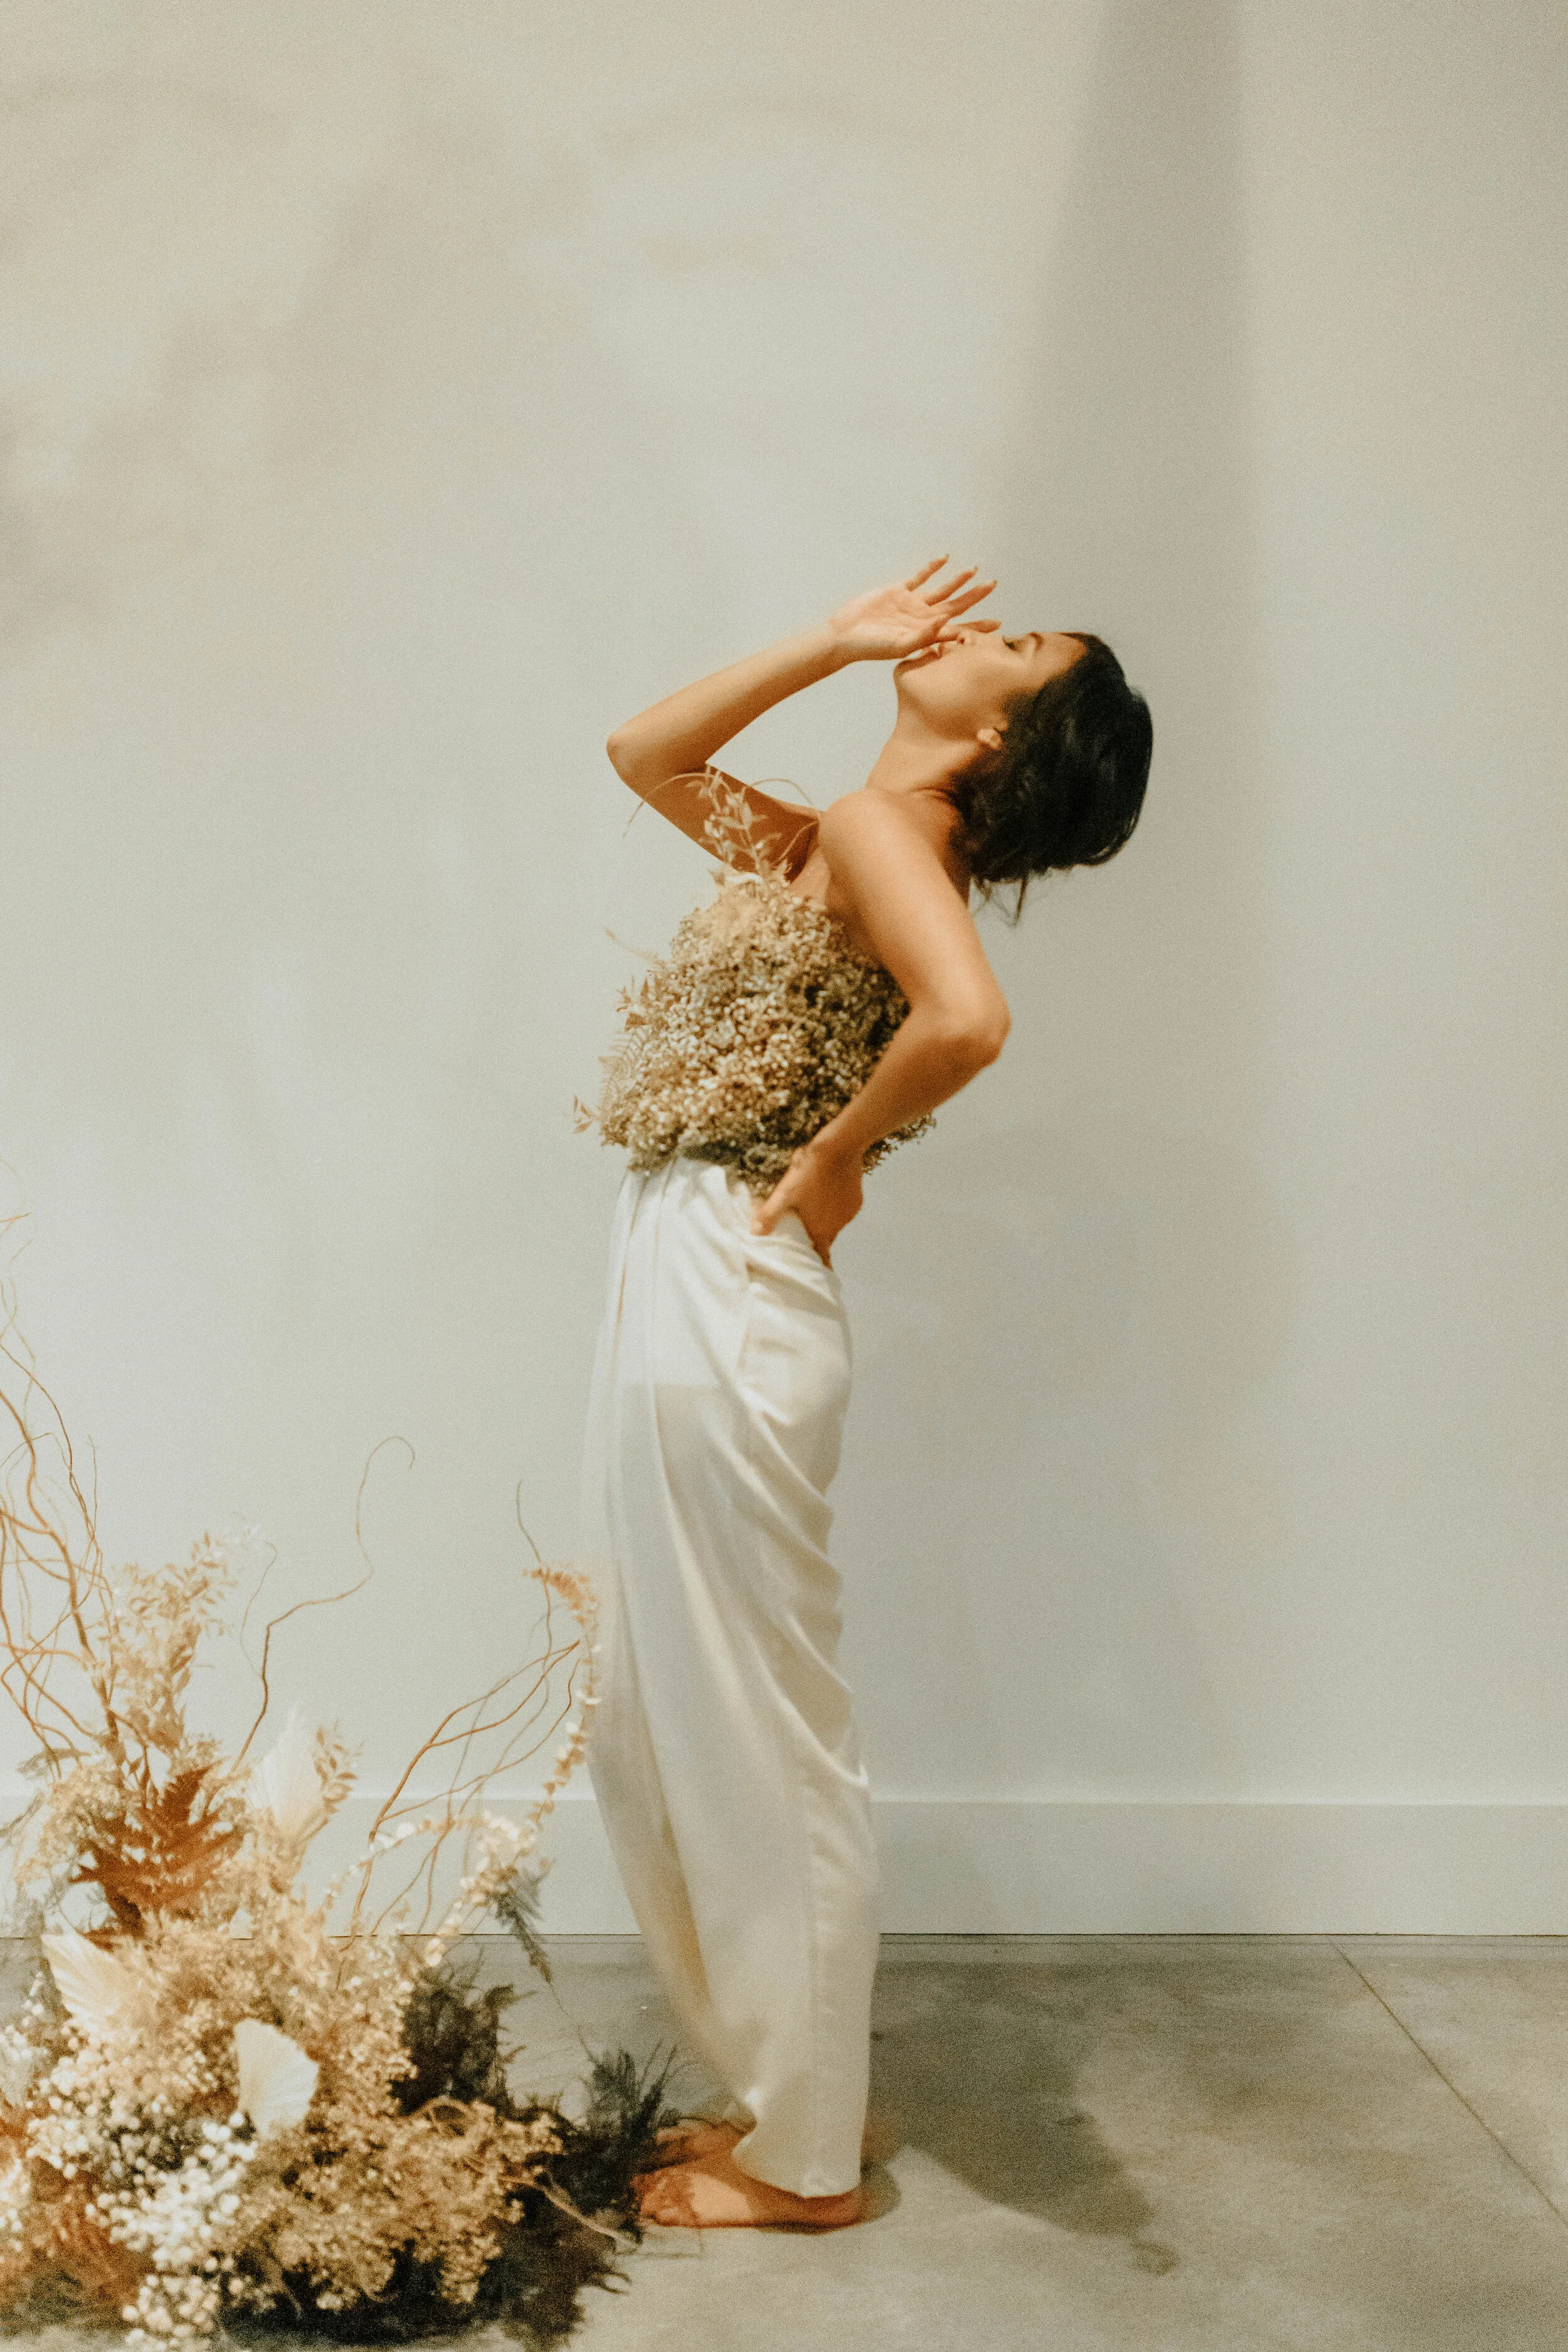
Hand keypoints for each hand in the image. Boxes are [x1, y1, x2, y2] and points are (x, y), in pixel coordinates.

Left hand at [751, 1139, 864, 1267]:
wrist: (840, 1146)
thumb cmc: (809, 1171)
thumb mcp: (784, 1192)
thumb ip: (769, 1214)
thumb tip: (754, 1233)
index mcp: (821, 1229)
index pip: (822, 1256)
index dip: (820, 1265)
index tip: (819, 1274)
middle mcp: (838, 1225)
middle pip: (824, 1237)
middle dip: (814, 1236)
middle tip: (801, 1228)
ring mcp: (849, 1212)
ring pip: (833, 1221)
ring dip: (823, 1217)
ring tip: (811, 1203)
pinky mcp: (856, 1198)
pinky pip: (843, 1207)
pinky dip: (834, 1204)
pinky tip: (824, 1190)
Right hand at [825, 558, 997, 663]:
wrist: (846, 635)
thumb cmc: (872, 647)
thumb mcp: (900, 645)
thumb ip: (925, 636)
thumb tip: (948, 624)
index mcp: (928, 633)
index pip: (959, 628)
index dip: (978, 626)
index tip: (998, 623)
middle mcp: (924, 618)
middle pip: (956, 605)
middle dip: (975, 596)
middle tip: (993, 584)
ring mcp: (912, 603)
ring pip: (942, 589)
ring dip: (958, 580)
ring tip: (975, 570)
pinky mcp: (899, 590)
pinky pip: (921, 576)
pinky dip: (932, 567)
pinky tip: (945, 558)